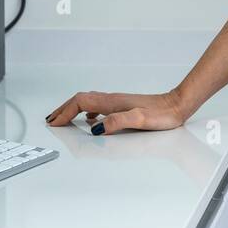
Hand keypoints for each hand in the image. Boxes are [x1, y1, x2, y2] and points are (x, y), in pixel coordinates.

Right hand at [45, 88, 191, 135]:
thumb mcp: (140, 120)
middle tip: (51, 120)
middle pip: (80, 100)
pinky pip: (98, 106)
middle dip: (63, 109)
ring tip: (63, 118)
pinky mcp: (124, 106)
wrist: (177, 105)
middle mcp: (112, 99)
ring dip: (72, 109)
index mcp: (112, 102)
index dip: (64, 112)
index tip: (54, 122)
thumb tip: (96, 127)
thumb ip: (118, 122)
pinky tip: (90, 120)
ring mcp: (117, 102)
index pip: (80, 103)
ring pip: (87, 102)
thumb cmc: (162, 114)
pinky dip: (86, 112)